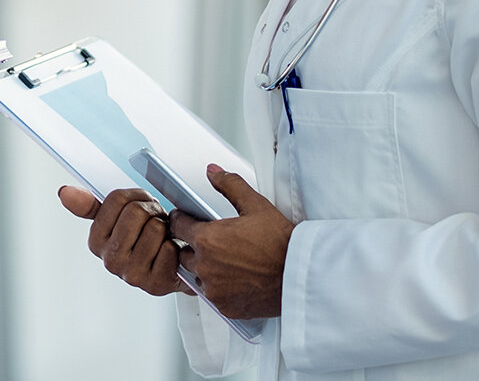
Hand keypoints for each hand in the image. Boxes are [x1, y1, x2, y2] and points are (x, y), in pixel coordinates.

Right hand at [60, 185, 190, 296]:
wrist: (173, 265)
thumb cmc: (144, 237)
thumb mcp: (117, 219)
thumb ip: (90, 205)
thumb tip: (64, 192)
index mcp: (96, 242)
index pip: (117, 199)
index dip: (137, 196)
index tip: (142, 204)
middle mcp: (110, 261)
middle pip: (136, 212)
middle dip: (153, 210)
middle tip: (156, 220)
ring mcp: (131, 275)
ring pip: (155, 229)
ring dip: (167, 228)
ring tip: (164, 237)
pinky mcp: (155, 284)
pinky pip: (169, 249)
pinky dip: (176, 246)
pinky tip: (171, 253)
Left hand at [167, 165, 294, 319]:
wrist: (301, 275)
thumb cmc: (282, 243)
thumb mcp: (256, 205)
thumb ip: (230, 185)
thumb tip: (213, 172)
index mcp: (208, 239)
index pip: (177, 226)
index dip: (182, 220)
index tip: (188, 220)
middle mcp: (206, 266)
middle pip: (183, 253)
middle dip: (194, 246)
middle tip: (214, 242)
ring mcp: (214, 289)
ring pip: (197, 276)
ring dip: (205, 268)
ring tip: (228, 261)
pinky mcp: (225, 306)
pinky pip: (212, 295)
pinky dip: (219, 288)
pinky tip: (235, 278)